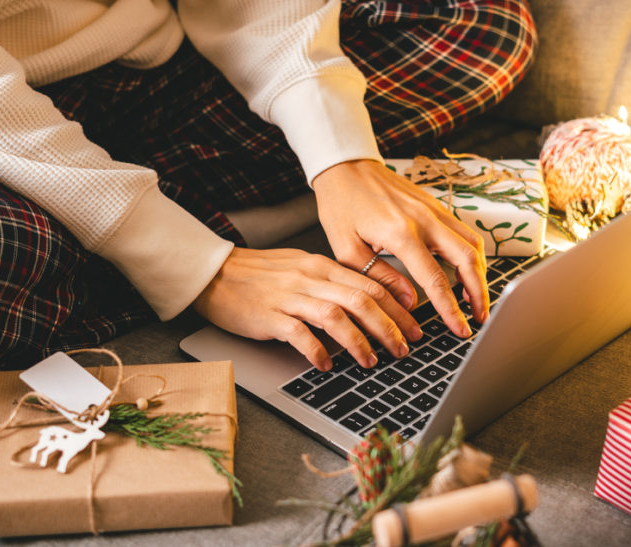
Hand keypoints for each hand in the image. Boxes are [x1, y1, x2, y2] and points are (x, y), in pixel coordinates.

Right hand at [191, 247, 421, 369]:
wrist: (215, 273)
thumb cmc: (259, 275)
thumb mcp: (302, 269)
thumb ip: (332, 284)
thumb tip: (366, 304)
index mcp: (322, 266)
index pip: (371, 284)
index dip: (398, 307)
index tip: (415, 326)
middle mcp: (311, 278)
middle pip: (363, 300)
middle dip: (390, 327)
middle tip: (405, 349)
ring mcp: (290, 296)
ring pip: (337, 316)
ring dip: (361, 342)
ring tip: (372, 361)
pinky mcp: (270, 315)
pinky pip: (300, 334)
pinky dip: (318, 351)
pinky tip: (327, 364)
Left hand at [312, 159, 488, 336]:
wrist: (345, 166)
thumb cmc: (340, 205)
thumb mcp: (347, 248)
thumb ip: (380, 277)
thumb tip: (409, 302)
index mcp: (400, 233)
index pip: (435, 280)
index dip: (450, 309)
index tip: (460, 328)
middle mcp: (424, 219)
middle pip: (468, 260)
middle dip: (480, 293)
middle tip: (479, 318)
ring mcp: (434, 209)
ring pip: (473, 243)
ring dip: (481, 273)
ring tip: (476, 299)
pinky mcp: (435, 204)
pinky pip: (465, 230)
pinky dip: (472, 254)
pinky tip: (467, 271)